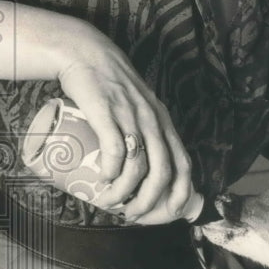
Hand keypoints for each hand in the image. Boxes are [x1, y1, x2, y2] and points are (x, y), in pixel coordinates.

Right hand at [55, 20, 193, 223]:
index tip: (171, 212)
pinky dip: (112, 170)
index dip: (181, 192)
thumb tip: (137, 171)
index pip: (183, 162)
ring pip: (138, 165)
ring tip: (110, 202)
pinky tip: (105, 179)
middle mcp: (152, 120)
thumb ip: (143, 130)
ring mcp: (130, 116)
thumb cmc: (109, 86)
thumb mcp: (137, 107)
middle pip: (162, 171)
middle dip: (150, 202)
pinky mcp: (106, 112)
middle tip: (133, 215)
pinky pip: (115, 148)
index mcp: (162, 122)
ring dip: (126, 192)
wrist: (85, 53)